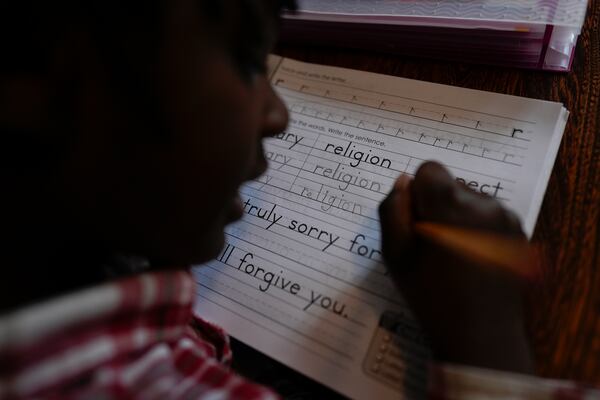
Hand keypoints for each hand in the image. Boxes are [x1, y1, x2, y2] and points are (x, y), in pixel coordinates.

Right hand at [379, 162, 533, 372]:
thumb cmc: (430, 295)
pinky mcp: (519, 231)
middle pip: (451, 184)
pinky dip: (478, 228)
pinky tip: (473, 259)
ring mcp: (506, 217)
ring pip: (471, 198)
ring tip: (453, 255)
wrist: (480, 332)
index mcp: (449, 205)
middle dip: (438, 205)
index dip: (417, 193)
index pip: (429, 169)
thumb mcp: (395, 255)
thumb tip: (403, 181)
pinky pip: (490, 214)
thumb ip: (393, 211)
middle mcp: (483, 203)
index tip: (416, 222)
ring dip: (459, 216)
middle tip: (432, 244)